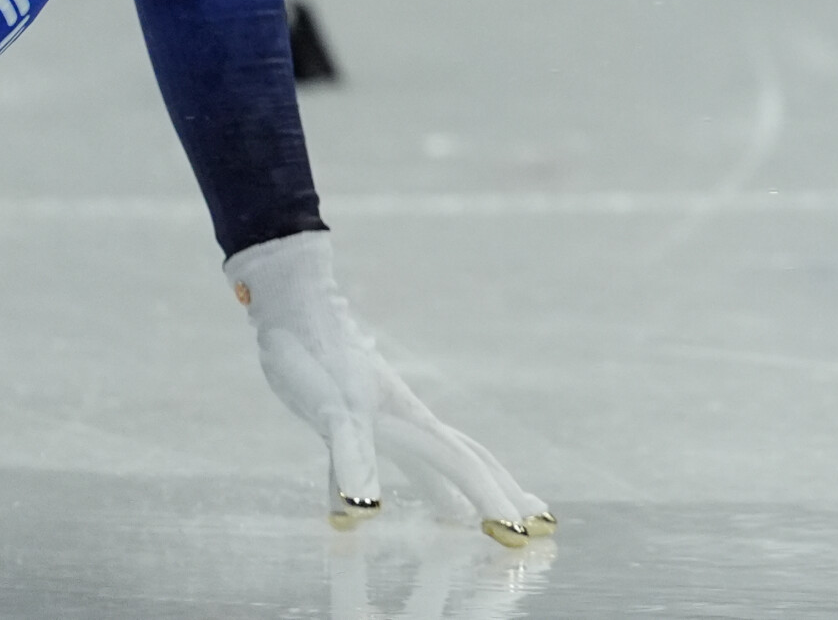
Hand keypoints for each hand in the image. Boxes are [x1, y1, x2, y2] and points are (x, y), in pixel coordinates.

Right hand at [225, 231, 554, 545]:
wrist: (298, 311)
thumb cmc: (331, 370)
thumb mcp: (367, 430)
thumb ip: (390, 469)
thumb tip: (426, 512)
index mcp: (415, 426)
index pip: (470, 461)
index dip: (503, 490)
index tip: (539, 520)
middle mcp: (406, 417)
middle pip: (464, 458)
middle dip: (498, 492)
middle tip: (534, 527)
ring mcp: (374, 409)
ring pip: (429, 449)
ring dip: (463, 484)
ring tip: (488, 521)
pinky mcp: (335, 403)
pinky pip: (347, 439)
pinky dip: (355, 472)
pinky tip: (363, 507)